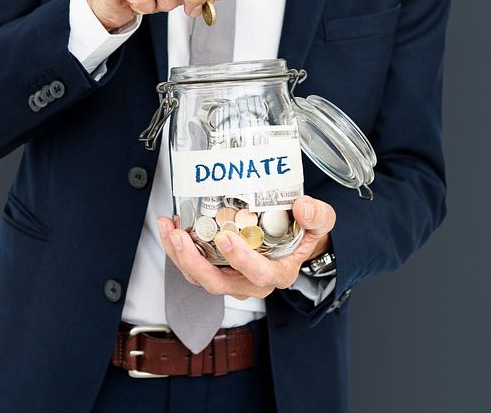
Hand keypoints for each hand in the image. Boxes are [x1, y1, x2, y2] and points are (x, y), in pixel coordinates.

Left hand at [157, 196, 335, 300]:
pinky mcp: (216, 269)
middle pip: (219, 283)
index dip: (241, 260)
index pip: (259, 274)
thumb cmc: (304, 232)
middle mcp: (251, 282)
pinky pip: (193, 266)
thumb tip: (302, 207)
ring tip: (169, 228)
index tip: (225, 238)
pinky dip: (179, 248)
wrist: (294, 238)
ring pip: (200, 277)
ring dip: (179, 255)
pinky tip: (174, 226)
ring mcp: (231, 278)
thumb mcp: (321, 221)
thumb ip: (316, 215)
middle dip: (195, 262)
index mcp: (278, 272)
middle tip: (181, 236)